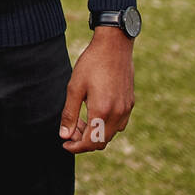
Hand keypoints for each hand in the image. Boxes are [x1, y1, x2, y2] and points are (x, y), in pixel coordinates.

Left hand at [58, 26, 134, 152]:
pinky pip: (119, 124)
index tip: (65, 144)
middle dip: (84, 141)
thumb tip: (64, 135)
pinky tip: (94, 113)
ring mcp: (126, 109)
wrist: (114, 46)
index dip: (76, 147)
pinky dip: (105, 125)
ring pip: (111, 134)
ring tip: (79, 120)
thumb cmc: (92, 64)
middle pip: (101, 141)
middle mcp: (118, 114)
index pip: (90, 142)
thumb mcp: (74, 88)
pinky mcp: (130, 103)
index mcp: (102, 112)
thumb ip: (69, 114)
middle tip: (69, 131)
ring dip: (95, 133)